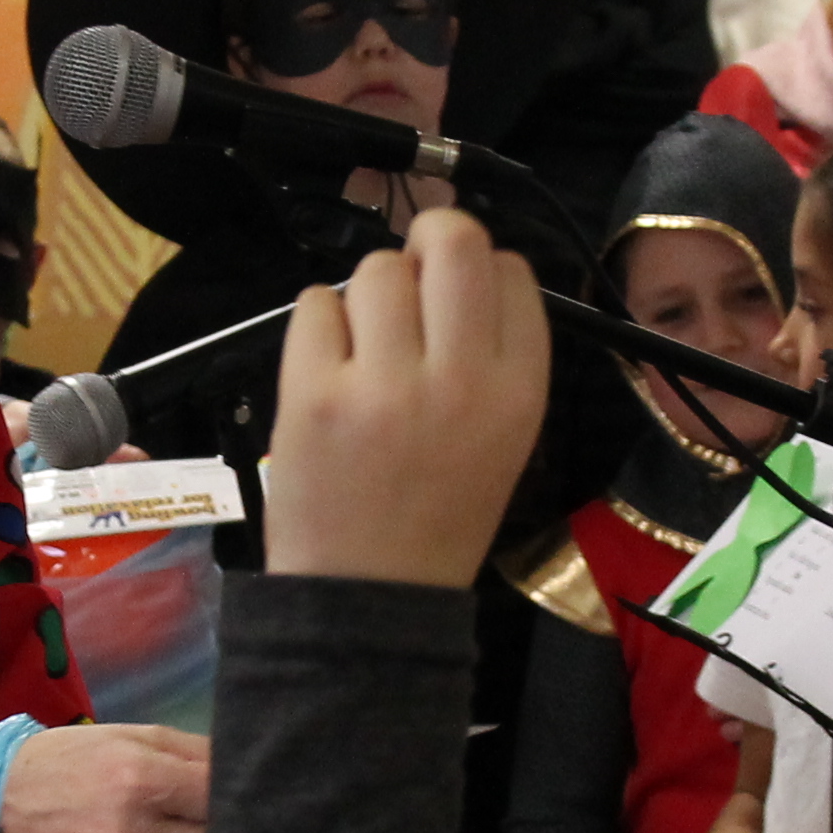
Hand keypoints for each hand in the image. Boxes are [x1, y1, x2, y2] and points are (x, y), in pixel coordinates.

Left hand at [260, 210, 550, 586]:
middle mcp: (461, 379)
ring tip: (367, 346)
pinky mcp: (314, 393)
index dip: (481, 269)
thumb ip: (495, 354)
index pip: (512, 271)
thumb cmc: (438, 514)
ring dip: (368, 292)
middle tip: (411, 272)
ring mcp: (384, 384)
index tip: (456, 300)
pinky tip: (330, 366)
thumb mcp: (505, 439)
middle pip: (452, 240)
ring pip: (377, 267)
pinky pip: (315, 302)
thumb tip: (456, 260)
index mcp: (518, 392)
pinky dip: (320, 321)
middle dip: (428, 237)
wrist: (370, 595)